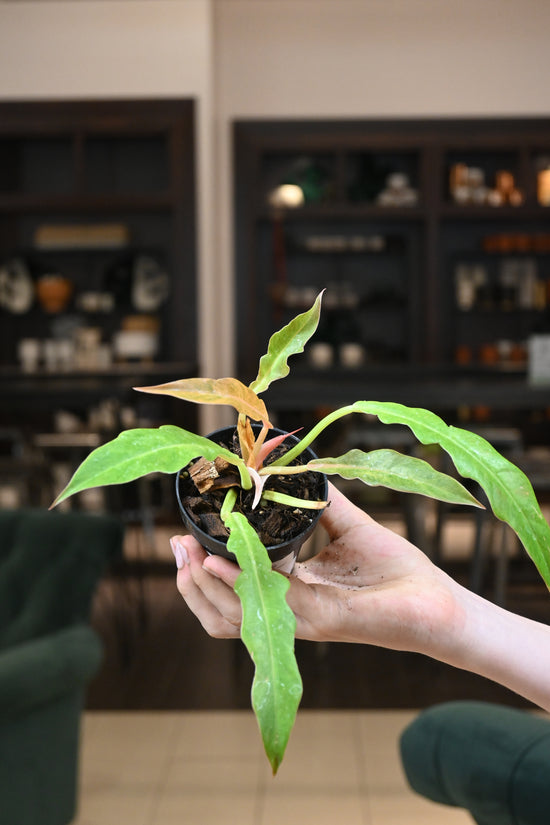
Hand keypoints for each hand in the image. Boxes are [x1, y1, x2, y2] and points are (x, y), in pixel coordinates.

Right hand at [171, 482, 462, 658]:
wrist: (437, 602)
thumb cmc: (396, 571)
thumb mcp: (348, 525)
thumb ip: (318, 500)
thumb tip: (292, 464)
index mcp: (289, 594)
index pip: (231, 592)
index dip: (201, 571)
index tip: (181, 537)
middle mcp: (288, 613)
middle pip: (219, 612)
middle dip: (190, 581)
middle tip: (175, 546)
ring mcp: (301, 621)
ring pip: (232, 615)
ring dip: (203, 585)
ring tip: (188, 554)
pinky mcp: (321, 620)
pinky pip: (268, 602)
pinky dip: (237, 583)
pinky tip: (221, 560)